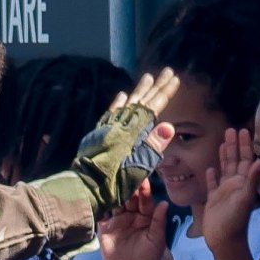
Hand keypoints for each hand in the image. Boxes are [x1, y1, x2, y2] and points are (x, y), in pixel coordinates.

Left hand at [66, 68, 179, 215]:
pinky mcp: (98, 134)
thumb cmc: (113, 183)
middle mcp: (120, 126)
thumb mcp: (137, 169)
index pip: (153, 107)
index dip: (165, 93)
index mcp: (133, 133)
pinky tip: (122, 95)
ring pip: (126, 104)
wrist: (84, 188)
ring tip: (147, 76)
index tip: (175, 78)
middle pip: (141, 101)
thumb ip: (152, 147)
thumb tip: (168, 126)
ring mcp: (108, 128)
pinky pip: (110, 113)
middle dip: (156, 86)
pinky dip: (118, 103)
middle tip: (167, 71)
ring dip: (138, 90)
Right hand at [97, 181, 170, 259]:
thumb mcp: (157, 240)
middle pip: (130, 198)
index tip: (143, 176)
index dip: (144, 189)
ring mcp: (117, 220)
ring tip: (111, 178)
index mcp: (146, 217)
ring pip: (116, 202)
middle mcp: (132, 215)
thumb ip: (159, 221)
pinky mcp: (104, 226)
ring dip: (114, 192)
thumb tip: (164, 203)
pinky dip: (100, 203)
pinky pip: (102, 212)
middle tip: (125, 172)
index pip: (145, 200)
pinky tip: (98, 193)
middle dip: (128, 186)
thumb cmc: (147, 259)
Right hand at [201, 127, 259, 247]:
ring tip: (222, 142)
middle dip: (234, 145)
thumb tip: (259, 161)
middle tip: (232, 129)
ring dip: (223, 156)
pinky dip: (211, 176)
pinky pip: (212, 185)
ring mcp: (224, 192)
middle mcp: (235, 184)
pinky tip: (210, 169)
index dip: (244, 145)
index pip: (245, 159)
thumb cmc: (235, 221)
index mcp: (243, 182)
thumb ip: (252, 181)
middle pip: (234, 160)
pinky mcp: (213, 200)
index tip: (243, 130)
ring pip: (224, 169)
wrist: (225, 240)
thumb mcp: (245, 200)